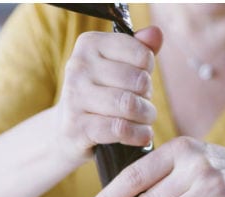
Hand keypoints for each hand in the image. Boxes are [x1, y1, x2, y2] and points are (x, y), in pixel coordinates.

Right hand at [53, 26, 161, 165]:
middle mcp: (79, 66)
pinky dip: (138, 135)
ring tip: (144, 121)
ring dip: (146, 118)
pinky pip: (120, 129)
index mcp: (89, 44)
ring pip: (129, 105)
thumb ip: (139, 50)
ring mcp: (75, 97)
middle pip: (138, 82)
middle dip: (148, 98)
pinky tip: (141, 135)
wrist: (68, 131)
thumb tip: (156, 33)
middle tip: (143, 106)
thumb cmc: (100, 96)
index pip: (141, 54)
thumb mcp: (118, 69)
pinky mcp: (78, 127)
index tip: (140, 83)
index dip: (147, 72)